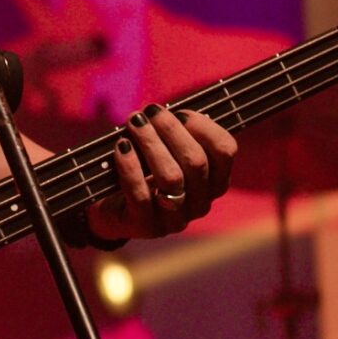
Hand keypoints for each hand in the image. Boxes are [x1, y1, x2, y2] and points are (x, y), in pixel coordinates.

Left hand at [84, 105, 235, 240]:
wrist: (112, 207)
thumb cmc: (143, 168)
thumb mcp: (165, 149)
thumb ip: (174, 131)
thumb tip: (162, 111)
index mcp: (213, 182)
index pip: (225, 151)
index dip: (204, 126)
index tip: (180, 111)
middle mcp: (200, 203)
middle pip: (196, 162)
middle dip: (171, 130)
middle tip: (149, 112)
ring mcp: (175, 219)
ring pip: (171, 177)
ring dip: (151, 143)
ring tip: (134, 123)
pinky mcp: (146, 226)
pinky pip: (141, 195)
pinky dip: (130, 166)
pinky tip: (122, 147)